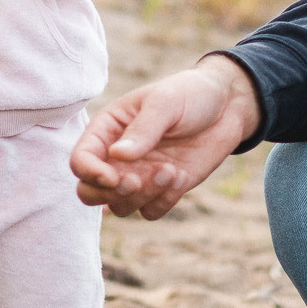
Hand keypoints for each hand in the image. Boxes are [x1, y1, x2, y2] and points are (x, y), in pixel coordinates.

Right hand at [70, 56, 260, 217]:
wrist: (227, 107)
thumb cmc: (190, 94)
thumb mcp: (165, 102)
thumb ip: (142, 130)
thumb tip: (117, 156)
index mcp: (107, 130)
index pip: (80, 160)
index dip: (89, 173)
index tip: (113, 176)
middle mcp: (117, 158)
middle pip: (89, 192)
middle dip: (110, 193)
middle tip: (135, 180)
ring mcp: (139, 176)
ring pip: (120, 207)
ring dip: (143, 196)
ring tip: (170, 170)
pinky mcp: (162, 191)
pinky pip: (150, 213)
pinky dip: (164, 202)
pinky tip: (181, 176)